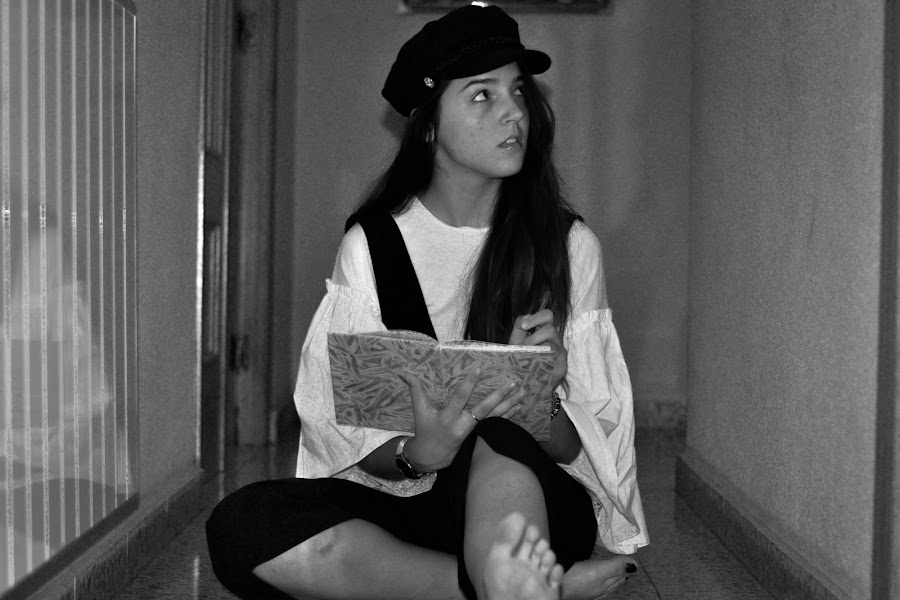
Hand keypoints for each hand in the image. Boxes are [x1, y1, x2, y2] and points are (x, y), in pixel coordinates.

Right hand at [399, 368, 523, 471]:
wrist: (430, 457)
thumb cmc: (424, 430)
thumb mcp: (419, 410)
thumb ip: (415, 389)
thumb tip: (403, 371)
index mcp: (447, 417)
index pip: (460, 397)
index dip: (469, 383)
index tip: (479, 368)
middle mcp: (463, 425)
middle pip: (484, 410)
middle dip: (499, 396)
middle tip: (512, 383)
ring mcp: (474, 432)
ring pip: (495, 418)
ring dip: (510, 405)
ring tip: (522, 392)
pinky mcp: (480, 436)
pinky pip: (496, 424)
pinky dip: (509, 415)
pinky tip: (519, 406)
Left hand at [508, 309, 567, 389]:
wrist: (526, 382)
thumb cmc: (521, 358)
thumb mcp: (517, 341)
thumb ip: (519, 327)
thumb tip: (525, 320)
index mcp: (544, 329)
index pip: (546, 315)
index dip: (535, 318)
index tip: (523, 327)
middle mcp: (555, 338)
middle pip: (550, 326)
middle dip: (534, 333)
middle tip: (524, 343)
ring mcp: (560, 351)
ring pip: (551, 344)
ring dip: (534, 349)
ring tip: (525, 357)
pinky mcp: (562, 365)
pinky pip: (553, 360)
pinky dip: (540, 361)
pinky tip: (533, 365)